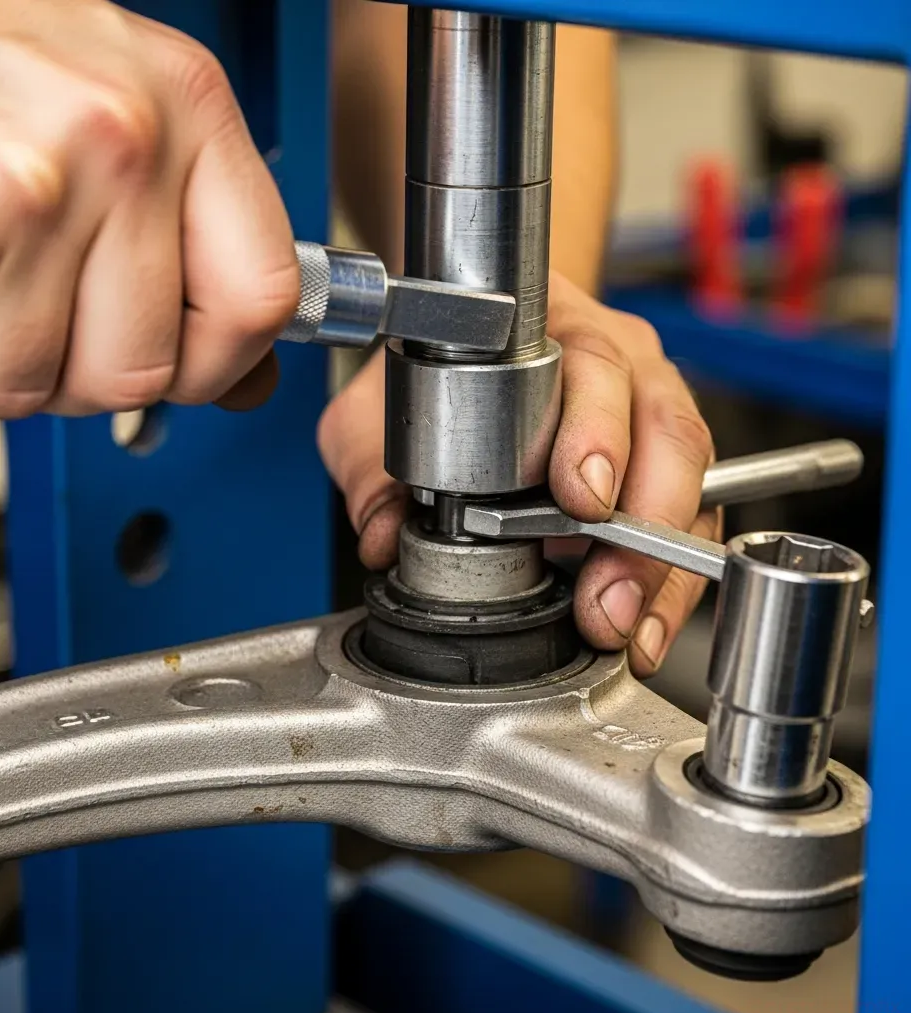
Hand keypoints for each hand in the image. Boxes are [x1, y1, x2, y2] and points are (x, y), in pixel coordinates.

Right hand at [0, 0, 296, 415]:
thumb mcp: (134, 117)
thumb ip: (203, 247)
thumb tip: (248, 381)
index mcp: (190, 109)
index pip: (260, 301)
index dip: (220, 364)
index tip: (188, 362)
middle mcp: (119, 143)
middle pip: (137, 372)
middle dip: (81, 374)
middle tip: (45, 314)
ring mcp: (23, 187)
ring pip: (28, 385)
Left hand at [318, 271, 721, 677]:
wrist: (475, 338)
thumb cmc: (441, 366)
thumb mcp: (381, 402)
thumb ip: (370, 462)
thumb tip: (387, 538)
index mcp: (560, 332)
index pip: (598, 370)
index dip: (597, 434)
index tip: (583, 498)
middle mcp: (625, 369)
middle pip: (667, 437)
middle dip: (644, 527)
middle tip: (606, 595)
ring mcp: (654, 417)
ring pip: (692, 488)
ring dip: (664, 571)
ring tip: (628, 629)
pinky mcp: (667, 471)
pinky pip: (693, 523)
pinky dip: (672, 584)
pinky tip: (643, 628)